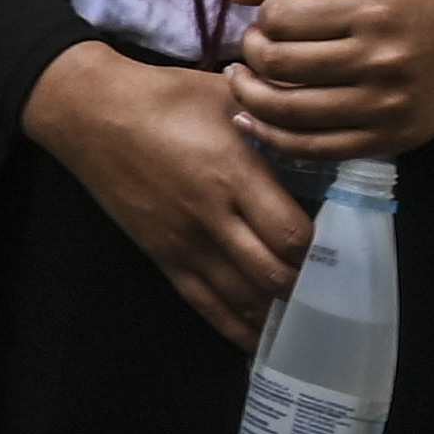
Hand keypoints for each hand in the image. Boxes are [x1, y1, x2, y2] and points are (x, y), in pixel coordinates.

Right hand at [22, 38, 309, 347]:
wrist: (90, 113)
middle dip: (308, 284)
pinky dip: (237, 326)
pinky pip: (205, 304)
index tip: (344, 243)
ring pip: (243, 299)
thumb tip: (326, 120)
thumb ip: (278, 116)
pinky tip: (261, 337)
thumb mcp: (227, 95)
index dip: (324, 248)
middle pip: (273, 275)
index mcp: (232, 175)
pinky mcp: (161, 256)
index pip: (292, 234)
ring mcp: (183, 243)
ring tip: (306, 312)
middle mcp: (210, 218)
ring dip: (278, 310)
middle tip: (332, 280)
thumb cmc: (165, 98)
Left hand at [224, 0, 433, 157]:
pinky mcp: (388, 139)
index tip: (266, 21)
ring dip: (248, 97)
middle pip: (278, 65)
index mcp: (371, 12)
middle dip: (250, 56)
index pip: (281, 20)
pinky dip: (271, 137)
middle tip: (252, 51)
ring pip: (288, 111)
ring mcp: (383, 105)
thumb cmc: (420, 1)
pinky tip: (251, 121)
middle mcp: (378, 60)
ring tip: (243, 82)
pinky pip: (313, 147)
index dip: (261, 20)